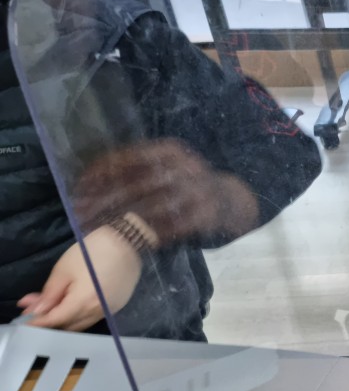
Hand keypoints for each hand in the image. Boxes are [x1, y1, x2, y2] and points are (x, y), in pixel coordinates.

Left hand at [19, 228, 143, 331]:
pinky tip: (74, 302)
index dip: (38, 322)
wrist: (126, 241)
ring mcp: (110, 310)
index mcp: (83, 303)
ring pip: (82, 323)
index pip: (55, 320)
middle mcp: (98, 312)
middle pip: (69, 326)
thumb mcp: (64, 270)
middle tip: (35, 308)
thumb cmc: (91, 251)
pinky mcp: (117, 305)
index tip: (24, 321)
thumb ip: (49, 294)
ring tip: (53, 304)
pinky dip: (80, 314)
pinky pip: (94, 316)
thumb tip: (36, 310)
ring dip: (66, 318)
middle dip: (51, 320)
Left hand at [73, 139, 258, 245]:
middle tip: (80, 212)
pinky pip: (173, 226)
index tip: (78, 187)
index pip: (129, 157)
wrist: (228, 198)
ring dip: (124, 220)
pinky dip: (150, 234)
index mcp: (171, 150)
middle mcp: (186, 167)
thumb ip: (133, 170)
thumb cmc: (182, 183)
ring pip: (153, 206)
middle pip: (137, 183)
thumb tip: (85, 181)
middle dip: (104, 199)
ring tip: (98, 230)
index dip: (101, 172)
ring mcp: (199, 191)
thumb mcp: (163, 167)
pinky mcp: (207, 214)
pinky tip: (130, 240)